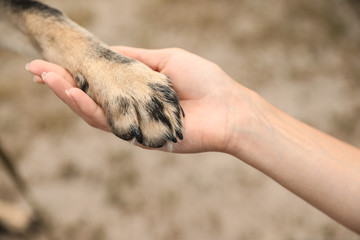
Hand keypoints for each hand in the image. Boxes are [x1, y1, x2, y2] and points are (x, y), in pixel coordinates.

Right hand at [26, 47, 250, 152]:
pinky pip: (109, 123)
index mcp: (136, 88)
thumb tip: (110, 50)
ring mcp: (133, 123)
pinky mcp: (138, 137)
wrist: (227, 108)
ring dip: (67, 94)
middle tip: (36, 69)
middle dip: (61, 83)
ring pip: (92, 111)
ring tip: (45, 77)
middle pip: (90, 97)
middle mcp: (130, 107)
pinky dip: (88, 108)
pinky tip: (71, 93)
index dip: (76, 70)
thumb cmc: (203, 80)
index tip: (54, 59)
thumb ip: (136, 59)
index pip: (99, 80)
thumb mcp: (166, 59)